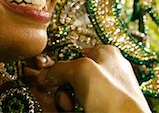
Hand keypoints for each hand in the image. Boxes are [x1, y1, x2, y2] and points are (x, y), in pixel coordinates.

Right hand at [36, 45, 150, 112]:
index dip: (57, 63)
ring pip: (72, 91)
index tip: (44, 74)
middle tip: (65, 99)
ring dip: (63, 99)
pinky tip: (69, 111)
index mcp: (107, 53)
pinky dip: (69, 108)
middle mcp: (107, 70)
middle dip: (61, 86)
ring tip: (69, 108)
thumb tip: (44, 74)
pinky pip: (78, 104)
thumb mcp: (83, 71)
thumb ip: (60, 67)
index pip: (72, 52)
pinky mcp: (103, 107)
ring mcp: (105, 91)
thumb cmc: (113, 98)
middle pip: (70, 74)